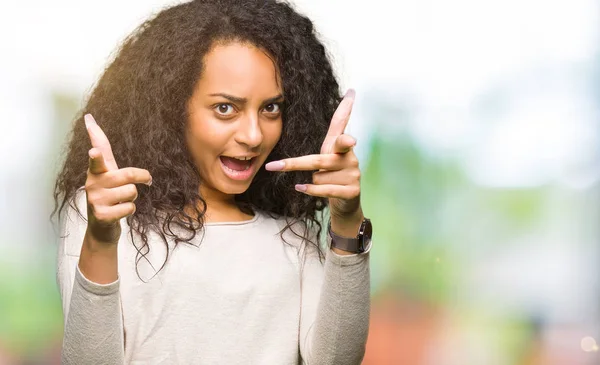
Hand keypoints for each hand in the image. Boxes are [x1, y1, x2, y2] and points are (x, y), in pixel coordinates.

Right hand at [84, 114, 151, 244]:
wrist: (101, 227)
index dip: (97, 153)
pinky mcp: (101, 215)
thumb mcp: (106, 169)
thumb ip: (101, 147)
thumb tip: (89, 119)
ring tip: (120, 201)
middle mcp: (92, 183)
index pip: (97, 158)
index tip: (92, 146)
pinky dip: (129, 210)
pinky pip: (129, 207)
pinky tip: (118, 212)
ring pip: (131, 192)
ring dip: (132, 197)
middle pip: (128, 175)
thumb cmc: (107, 193)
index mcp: (96, 171)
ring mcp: (95, 200)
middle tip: (145, 180)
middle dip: (141, 177)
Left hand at [265, 89, 361, 221]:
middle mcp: (350, 157)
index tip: (350, 92)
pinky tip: (300, 188)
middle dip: (294, 165)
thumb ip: (326, 143)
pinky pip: (324, 189)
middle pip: (318, 159)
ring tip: (325, 184)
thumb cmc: (332, 177)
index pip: (341, 124)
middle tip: (272, 166)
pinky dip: (311, 191)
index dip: (345, 108)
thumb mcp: (326, 158)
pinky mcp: (352, 190)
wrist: (346, 204)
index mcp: (342, 146)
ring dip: (314, 183)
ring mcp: (353, 174)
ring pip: (318, 177)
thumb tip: (326, 123)